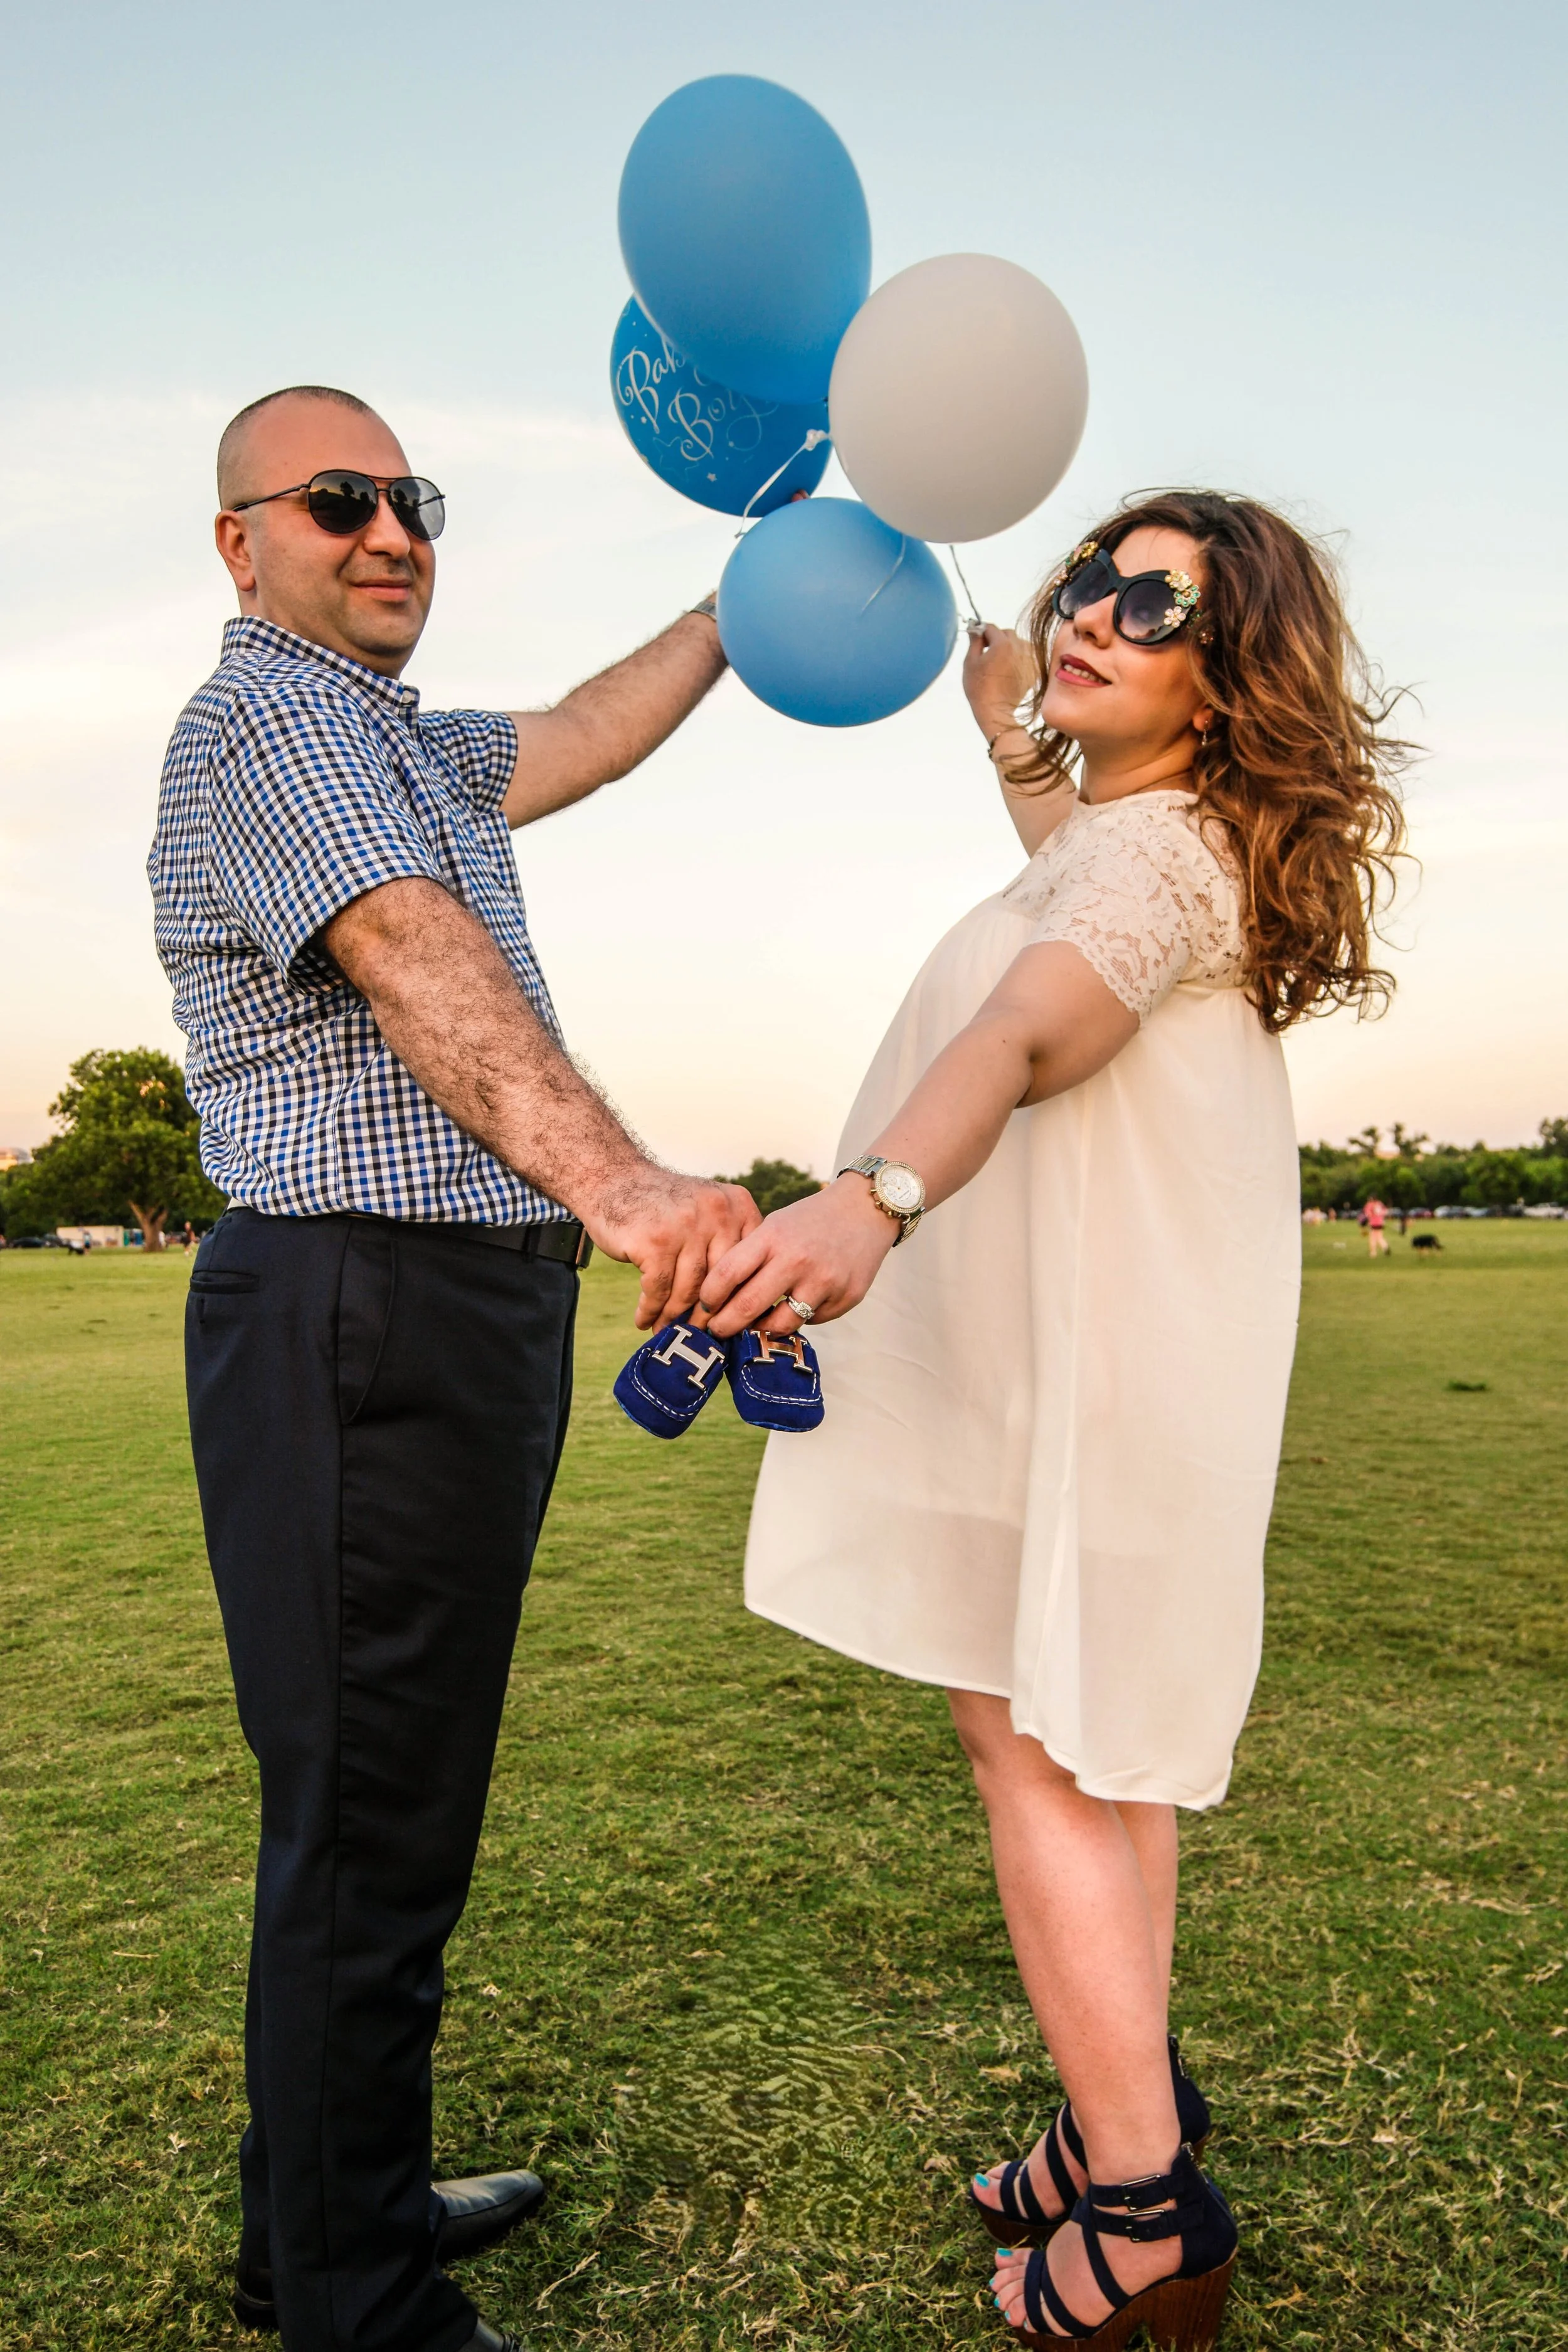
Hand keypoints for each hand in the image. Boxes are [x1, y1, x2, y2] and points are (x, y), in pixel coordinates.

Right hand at [586, 1169, 759, 1329]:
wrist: (613, 1179)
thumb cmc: (662, 1205)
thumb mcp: (706, 1209)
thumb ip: (727, 1242)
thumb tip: (739, 1305)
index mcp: (738, 1206)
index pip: (749, 1264)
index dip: (739, 1298)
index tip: (730, 1324)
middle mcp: (718, 1213)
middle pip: (721, 1281)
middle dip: (708, 1315)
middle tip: (699, 1337)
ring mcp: (687, 1226)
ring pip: (689, 1290)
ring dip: (675, 1317)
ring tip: (666, 1332)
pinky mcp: (656, 1242)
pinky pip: (658, 1290)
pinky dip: (650, 1310)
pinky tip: (644, 1320)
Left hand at [699, 1178, 898, 1338]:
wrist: (865, 1210)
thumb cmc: (809, 1221)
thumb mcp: (775, 1226)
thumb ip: (749, 1257)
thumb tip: (718, 1299)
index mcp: (773, 1237)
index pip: (727, 1274)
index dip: (708, 1297)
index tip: (703, 1307)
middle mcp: (797, 1260)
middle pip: (747, 1308)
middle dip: (725, 1326)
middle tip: (717, 1331)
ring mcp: (824, 1282)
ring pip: (779, 1325)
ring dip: (761, 1328)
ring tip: (756, 1323)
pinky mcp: (846, 1298)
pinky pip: (811, 1321)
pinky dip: (799, 1317)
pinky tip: (800, 1302)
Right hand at [962, 622, 1036, 740]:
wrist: (996, 710)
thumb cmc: (979, 687)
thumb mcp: (970, 662)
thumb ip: (974, 641)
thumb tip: (975, 628)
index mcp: (1002, 643)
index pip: (991, 627)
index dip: (982, 632)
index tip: (978, 641)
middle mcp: (1019, 647)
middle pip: (1007, 633)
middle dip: (997, 638)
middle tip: (988, 653)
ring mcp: (1029, 658)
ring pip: (1019, 643)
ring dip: (1010, 647)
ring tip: (1001, 662)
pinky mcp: (1035, 670)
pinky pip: (1027, 656)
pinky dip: (1020, 659)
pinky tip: (1011, 670)